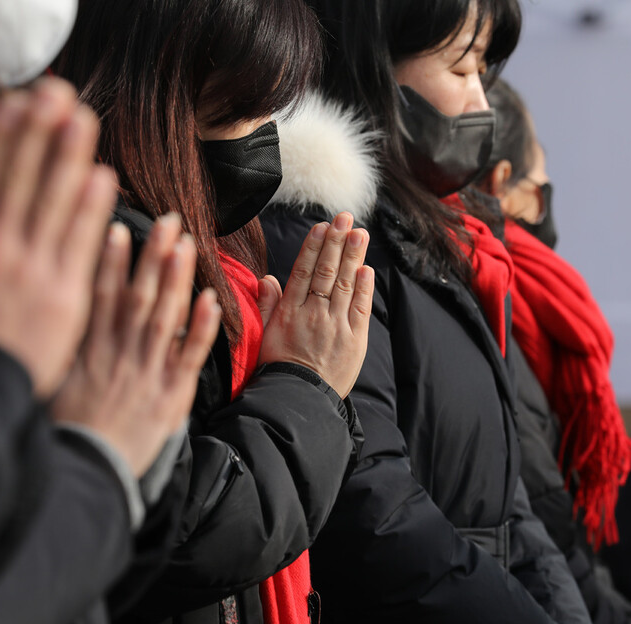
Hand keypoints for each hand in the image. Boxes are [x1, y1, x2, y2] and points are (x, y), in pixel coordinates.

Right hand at [0, 79, 115, 397]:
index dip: (3, 136)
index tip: (17, 103)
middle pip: (22, 179)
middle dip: (40, 133)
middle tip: (58, 95)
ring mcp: (33, 272)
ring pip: (54, 204)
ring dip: (70, 158)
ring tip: (84, 122)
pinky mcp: (64, 297)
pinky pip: (80, 246)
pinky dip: (91, 212)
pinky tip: (102, 181)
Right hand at [52, 215, 220, 477]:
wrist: (91, 472)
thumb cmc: (71, 429)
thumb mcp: (55, 382)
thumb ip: (65, 345)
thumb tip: (59, 308)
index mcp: (92, 350)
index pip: (102, 296)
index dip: (111, 260)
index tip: (117, 226)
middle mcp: (120, 354)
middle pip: (139, 297)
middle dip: (154, 257)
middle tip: (168, 222)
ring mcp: (148, 373)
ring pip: (165, 318)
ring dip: (178, 280)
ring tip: (188, 246)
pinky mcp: (171, 395)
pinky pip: (189, 357)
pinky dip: (200, 328)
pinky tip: (211, 300)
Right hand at [258, 212, 373, 397]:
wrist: (298, 400)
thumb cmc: (278, 368)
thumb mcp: (264, 335)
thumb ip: (268, 304)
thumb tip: (267, 278)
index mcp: (290, 311)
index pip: (304, 271)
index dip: (314, 246)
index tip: (322, 227)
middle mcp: (314, 313)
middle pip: (327, 271)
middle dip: (337, 242)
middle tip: (345, 218)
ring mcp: (335, 326)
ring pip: (345, 284)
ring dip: (353, 256)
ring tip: (359, 232)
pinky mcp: (354, 340)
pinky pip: (360, 309)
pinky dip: (363, 288)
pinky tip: (366, 268)